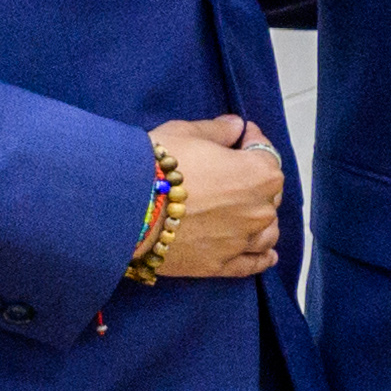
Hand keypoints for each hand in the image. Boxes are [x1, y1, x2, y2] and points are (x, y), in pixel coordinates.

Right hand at [141, 117, 282, 280]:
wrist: (122, 208)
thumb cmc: (155, 164)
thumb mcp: (186, 134)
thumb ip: (218, 131)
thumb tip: (236, 125)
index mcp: (259, 173)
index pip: (266, 154)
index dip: (252, 143)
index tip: (241, 138)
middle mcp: (259, 210)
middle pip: (266, 194)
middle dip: (253, 181)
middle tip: (231, 174)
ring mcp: (242, 240)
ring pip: (266, 231)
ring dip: (261, 220)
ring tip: (247, 213)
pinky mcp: (221, 265)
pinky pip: (252, 263)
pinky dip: (262, 258)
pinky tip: (268, 255)